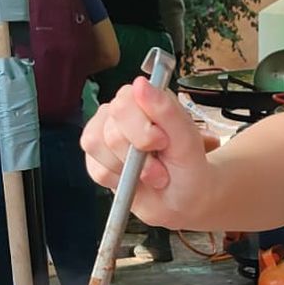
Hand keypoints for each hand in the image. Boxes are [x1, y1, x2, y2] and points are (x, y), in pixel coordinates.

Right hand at [81, 74, 214, 228]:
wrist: (183, 201)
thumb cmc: (188, 170)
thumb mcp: (187, 143)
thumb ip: (167, 111)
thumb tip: (141, 83)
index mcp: (146, 98)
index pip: (124, 102)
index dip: (143, 130)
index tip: (163, 144)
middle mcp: (122, 110)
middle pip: (110, 128)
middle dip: (138, 157)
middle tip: (160, 168)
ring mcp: (105, 131)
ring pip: (96, 145)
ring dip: (127, 170)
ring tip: (150, 175)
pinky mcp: (96, 156)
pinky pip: (95, 168)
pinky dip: (117, 180)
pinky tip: (133, 180)